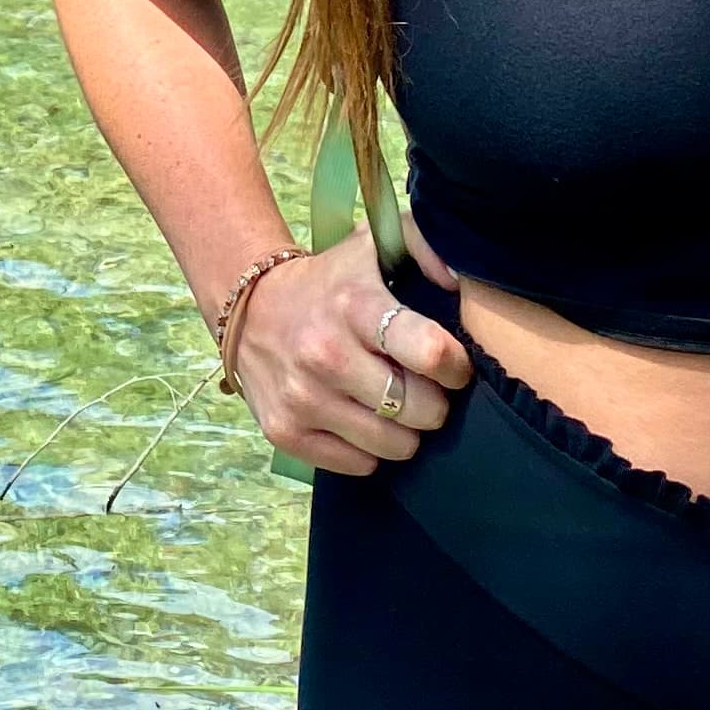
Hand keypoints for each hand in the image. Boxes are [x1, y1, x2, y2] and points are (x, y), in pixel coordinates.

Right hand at [232, 221, 469, 476]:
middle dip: (433, 402)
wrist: (250, 308)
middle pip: (420, 409)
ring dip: (404, 430)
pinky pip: (360, 465)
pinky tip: (359, 418)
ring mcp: (302, 398)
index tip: (451, 363)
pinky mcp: (285, 432)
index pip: (430, 352)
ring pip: (395, 446)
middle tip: (419, 386)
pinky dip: (369, 450)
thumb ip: (426, 245)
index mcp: (355, 306)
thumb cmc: (331, 280)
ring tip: (392, 404)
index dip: (455, 365)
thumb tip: (460, 280)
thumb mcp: (375, 244)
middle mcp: (325, 354)